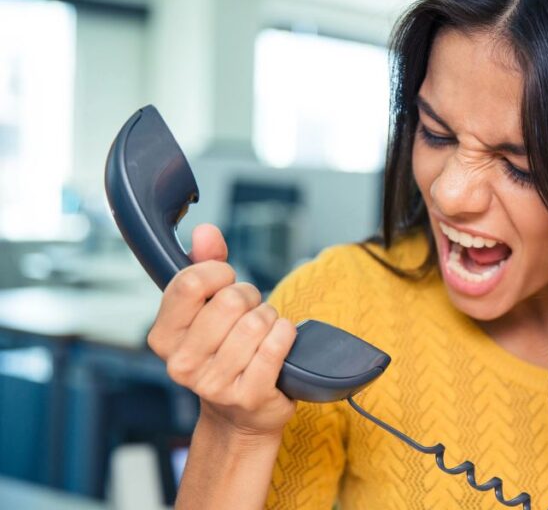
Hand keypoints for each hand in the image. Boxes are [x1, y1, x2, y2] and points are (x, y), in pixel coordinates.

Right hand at [148, 223, 296, 436]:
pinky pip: (277, 344)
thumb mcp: (206, 309)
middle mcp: (181, 363)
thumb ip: (204, 265)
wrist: (238, 414)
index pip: (190, 283)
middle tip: (249, 312)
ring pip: (257, 322)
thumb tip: (206, 231)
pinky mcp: (248, 395)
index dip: (218, 272)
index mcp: (163, 337)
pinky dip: (286, 334)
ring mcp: (214, 383)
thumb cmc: (223, 352)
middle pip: (231, 300)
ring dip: (270, 318)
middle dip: (250, 298)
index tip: (226, 281)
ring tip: (262, 332)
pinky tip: (279, 342)